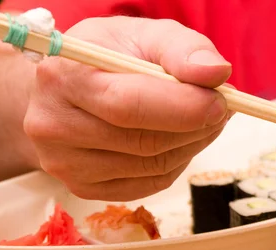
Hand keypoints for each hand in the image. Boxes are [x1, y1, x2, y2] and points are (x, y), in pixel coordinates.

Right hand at [24, 17, 232, 200]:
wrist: (67, 88)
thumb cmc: (109, 56)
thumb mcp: (143, 34)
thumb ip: (182, 48)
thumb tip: (217, 72)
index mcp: (63, 77)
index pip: (130, 105)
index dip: (185, 107)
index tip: (221, 101)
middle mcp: (53, 126)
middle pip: (144, 141)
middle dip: (196, 127)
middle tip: (222, 109)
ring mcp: (65, 164)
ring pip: (153, 166)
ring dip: (193, 144)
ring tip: (207, 120)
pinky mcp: (84, 188)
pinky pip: (149, 184)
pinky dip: (178, 162)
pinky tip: (184, 139)